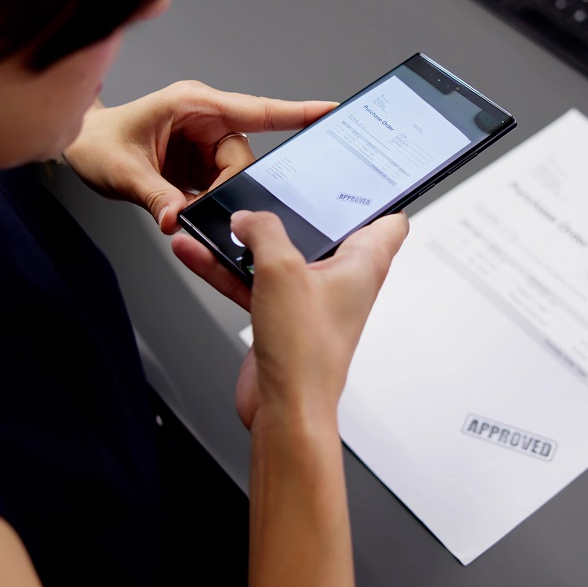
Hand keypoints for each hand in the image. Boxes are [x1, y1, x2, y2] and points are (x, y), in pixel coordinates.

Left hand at [63, 81, 336, 232]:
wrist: (78, 147)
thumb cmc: (97, 142)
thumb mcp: (123, 171)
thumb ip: (155, 197)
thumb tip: (179, 219)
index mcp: (194, 105)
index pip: (258, 110)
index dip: (298, 112)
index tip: (331, 112)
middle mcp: (205, 120)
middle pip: (243, 158)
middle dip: (228, 186)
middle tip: (197, 207)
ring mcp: (202, 143)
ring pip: (233, 175)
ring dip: (214, 197)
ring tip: (180, 205)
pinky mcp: (198, 164)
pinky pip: (219, 185)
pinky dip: (207, 202)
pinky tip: (186, 206)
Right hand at [171, 210, 409, 429]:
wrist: (285, 410)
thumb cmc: (305, 353)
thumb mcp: (281, 271)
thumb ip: (263, 231)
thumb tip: (248, 218)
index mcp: (363, 264)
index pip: (389, 221)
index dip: (377, 196)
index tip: (358, 176)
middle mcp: (341, 280)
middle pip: (321, 231)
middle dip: (291, 212)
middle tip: (268, 191)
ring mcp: (310, 299)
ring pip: (277, 256)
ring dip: (245, 241)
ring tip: (214, 222)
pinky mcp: (281, 317)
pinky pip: (253, 281)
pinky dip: (227, 268)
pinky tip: (197, 252)